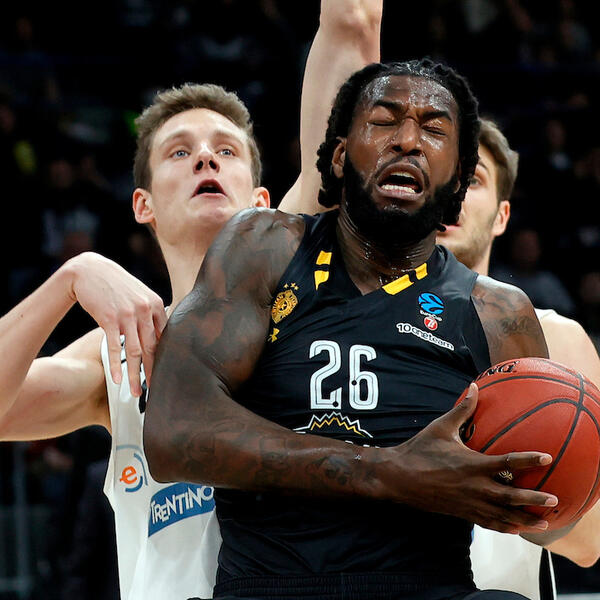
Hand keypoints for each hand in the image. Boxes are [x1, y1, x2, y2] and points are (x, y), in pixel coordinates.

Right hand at [66, 252, 167, 394]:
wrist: (89, 270)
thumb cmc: (116, 285)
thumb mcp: (139, 295)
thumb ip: (151, 314)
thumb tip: (160, 337)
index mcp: (156, 304)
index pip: (165, 338)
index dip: (165, 359)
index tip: (165, 375)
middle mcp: (145, 309)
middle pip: (152, 348)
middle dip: (153, 372)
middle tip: (155, 390)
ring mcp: (127, 314)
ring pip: (134, 351)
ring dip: (135, 375)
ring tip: (135, 393)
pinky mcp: (109, 318)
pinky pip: (114, 347)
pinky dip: (116, 366)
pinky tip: (118, 380)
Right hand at [391, 383, 557, 533]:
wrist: (398, 477)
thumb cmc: (419, 449)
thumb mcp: (441, 427)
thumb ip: (462, 409)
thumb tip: (474, 387)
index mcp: (471, 464)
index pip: (507, 462)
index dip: (528, 460)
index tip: (547, 457)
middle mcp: (473, 486)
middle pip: (510, 496)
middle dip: (534, 499)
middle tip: (554, 500)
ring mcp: (467, 502)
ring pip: (501, 515)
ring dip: (523, 519)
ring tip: (543, 524)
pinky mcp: (461, 512)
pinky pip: (486, 523)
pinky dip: (503, 527)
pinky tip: (515, 529)